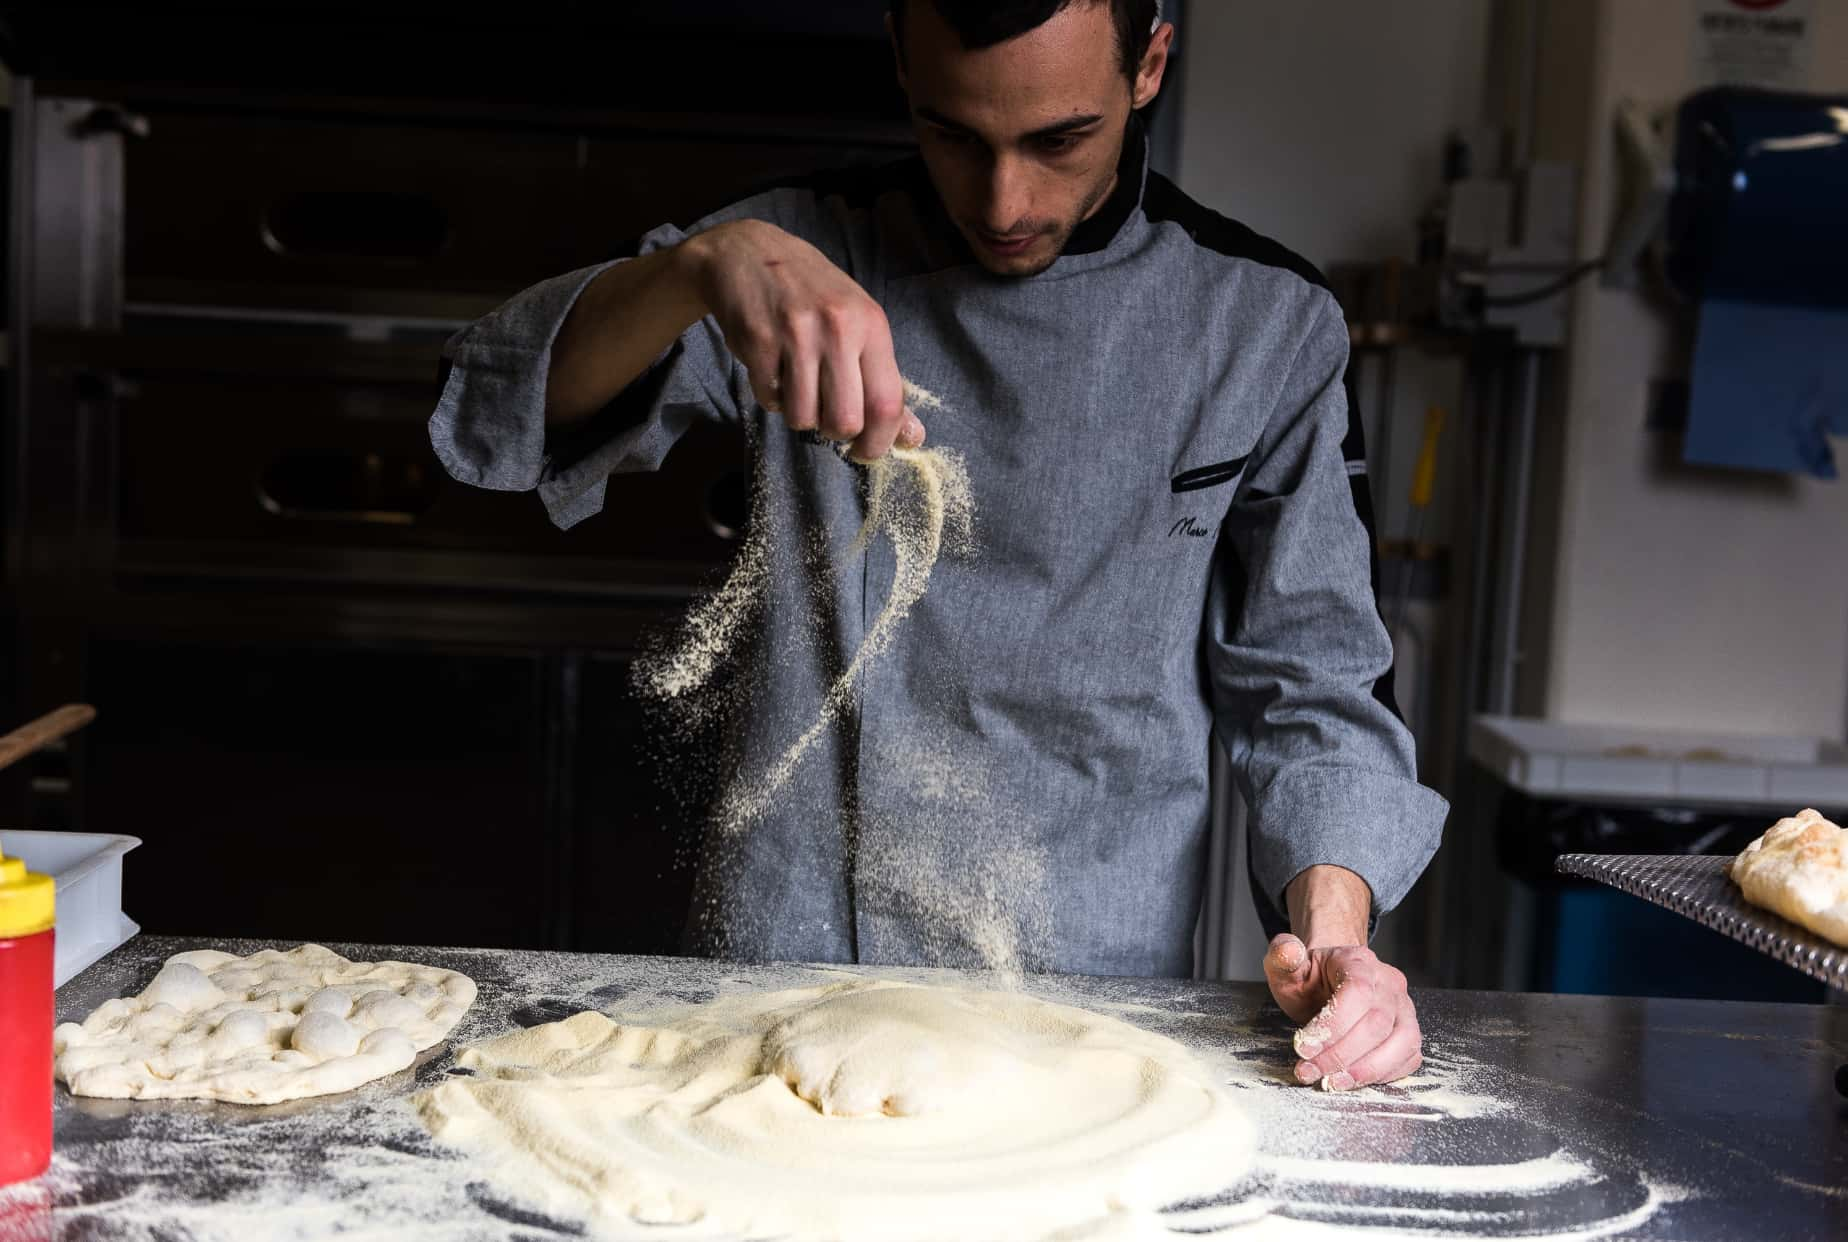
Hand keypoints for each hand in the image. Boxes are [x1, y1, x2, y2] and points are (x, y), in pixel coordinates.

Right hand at [683, 219, 922, 461]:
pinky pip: (770, 400)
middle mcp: (838, 328)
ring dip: (800, 416)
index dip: (878, 442)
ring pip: (803, 418)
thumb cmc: (813, 293)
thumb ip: (882, 380)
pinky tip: (774, 370)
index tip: (865, 452)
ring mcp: (795, 334)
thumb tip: (912, 437)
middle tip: (827, 416)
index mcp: (871, 325)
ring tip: (798, 388)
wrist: (748, 253)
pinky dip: (772, 398)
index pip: (886, 403)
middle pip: (845, 421)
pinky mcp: (758, 342)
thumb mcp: (858, 324)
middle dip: (835, 433)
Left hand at [1261, 864, 1419, 1089]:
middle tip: (1309, 1070)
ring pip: (1402, 1043)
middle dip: (1341, 1054)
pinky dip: (1383, 1075)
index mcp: (1359, 962)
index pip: (1357, 993)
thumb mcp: (1287, 965)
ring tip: (1332, 1082)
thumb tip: (1287, 950)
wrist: (1327, 982)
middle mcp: (1389, 984)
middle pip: (1377, 1023)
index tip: (1303, 1047)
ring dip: (1365, 1070)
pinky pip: (1408, 1057)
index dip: (1333, 1025)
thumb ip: (1282, 956)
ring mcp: (1404, 1009)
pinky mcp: (1408, 1032)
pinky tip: (1353, 1080)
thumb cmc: (1309, 978)